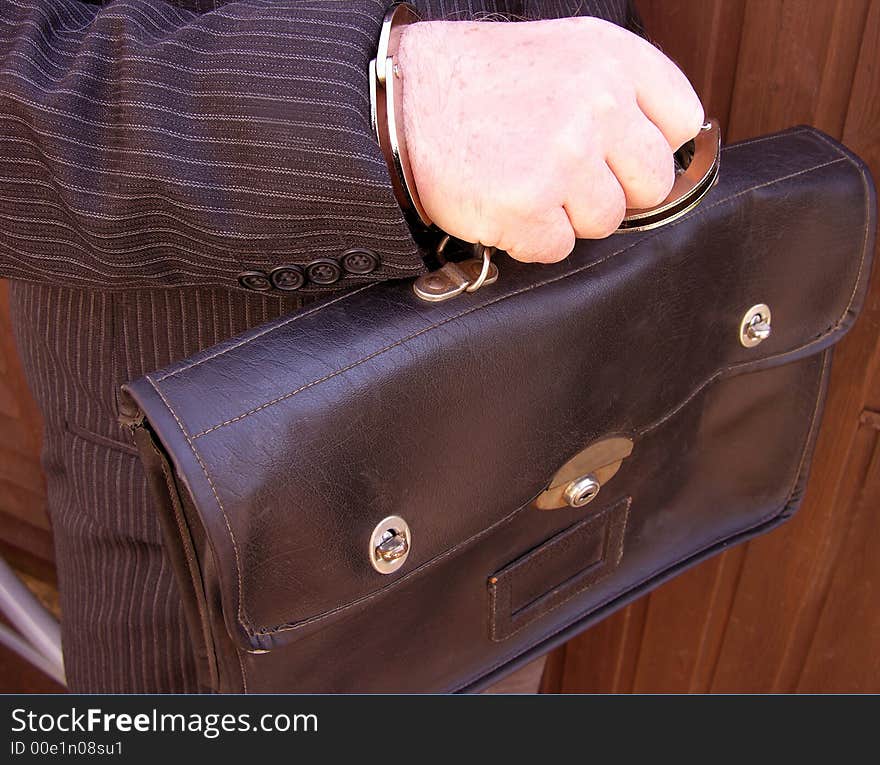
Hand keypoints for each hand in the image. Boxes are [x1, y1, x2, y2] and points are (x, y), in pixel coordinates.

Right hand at [397, 17, 704, 262]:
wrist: (402, 98)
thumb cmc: (479, 81)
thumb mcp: (563, 52)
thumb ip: (620, 91)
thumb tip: (664, 147)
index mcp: (612, 58)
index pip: (681, 122)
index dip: (648, 148)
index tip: (618, 156)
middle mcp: (597, 104)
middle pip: (652, 183)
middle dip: (612, 188)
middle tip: (564, 174)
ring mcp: (563, 158)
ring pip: (606, 221)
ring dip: (568, 215)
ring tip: (526, 182)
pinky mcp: (528, 207)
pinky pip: (558, 248)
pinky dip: (530, 238)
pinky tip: (504, 204)